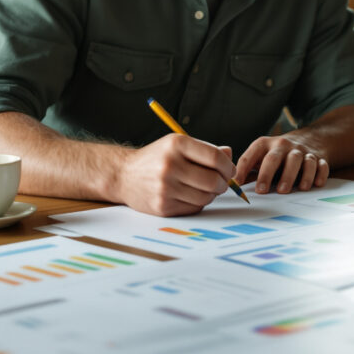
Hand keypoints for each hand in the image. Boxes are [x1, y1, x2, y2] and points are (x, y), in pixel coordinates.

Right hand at [116, 134, 231, 215]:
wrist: (124, 175)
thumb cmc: (156, 158)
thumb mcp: (177, 145)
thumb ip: (205, 149)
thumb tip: (230, 154)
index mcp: (176, 144)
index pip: (215, 157)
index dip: (228, 166)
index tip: (228, 170)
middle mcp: (170, 165)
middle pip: (213, 180)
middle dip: (223, 183)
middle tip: (221, 182)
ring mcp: (165, 187)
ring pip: (206, 197)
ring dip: (212, 194)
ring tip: (206, 188)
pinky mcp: (163, 206)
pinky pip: (194, 208)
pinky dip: (198, 203)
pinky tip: (191, 195)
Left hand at [237, 135, 330, 193]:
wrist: (309, 139)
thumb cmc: (278, 154)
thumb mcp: (261, 156)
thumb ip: (248, 169)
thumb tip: (230, 186)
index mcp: (265, 144)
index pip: (252, 154)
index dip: (244, 168)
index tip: (237, 183)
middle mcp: (284, 146)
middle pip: (276, 157)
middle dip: (268, 174)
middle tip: (262, 191)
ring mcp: (302, 151)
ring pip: (300, 160)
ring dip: (295, 175)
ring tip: (289, 190)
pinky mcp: (319, 158)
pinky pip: (321, 164)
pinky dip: (319, 174)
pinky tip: (316, 184)